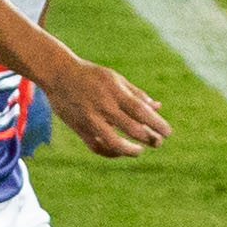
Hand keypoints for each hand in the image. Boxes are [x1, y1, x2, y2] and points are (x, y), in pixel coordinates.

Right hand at [36, 55, 168, 155]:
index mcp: (115, 91)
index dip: (157, 124)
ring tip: (139, 150)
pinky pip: (97, 147)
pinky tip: (119, 150)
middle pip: (132, 128)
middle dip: (149, 138)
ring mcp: (90, 118)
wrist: (58, 73)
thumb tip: (157, 107)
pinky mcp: (80, 128)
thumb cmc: (91, 75)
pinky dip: (110, 152)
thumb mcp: (115, 78)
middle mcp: (104, 105)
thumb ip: (136, 93)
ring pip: (114, 142)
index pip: (141, 111)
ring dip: (130, 150)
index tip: (168, 132)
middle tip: (158, 142)